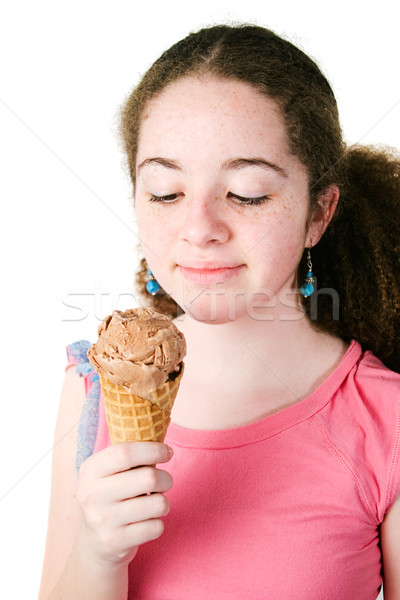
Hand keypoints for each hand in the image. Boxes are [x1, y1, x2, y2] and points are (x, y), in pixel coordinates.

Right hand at [77, 442, 172, 567]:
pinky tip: (145, 522)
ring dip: (163, 502)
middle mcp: (91, 494)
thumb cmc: (112, 496)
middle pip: (148, 477)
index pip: (125, 452)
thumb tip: (163, 436)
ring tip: (154, 503)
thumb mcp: (109, 472)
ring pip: (158, 504)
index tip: (168, 452)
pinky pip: (156, 527)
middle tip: (165, 481)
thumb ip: (129, 454)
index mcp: (90, 469)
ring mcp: (102, 520)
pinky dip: (157, 523)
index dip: (153, 450)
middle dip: (167, 478)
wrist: (95, 542)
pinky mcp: (115, 542)